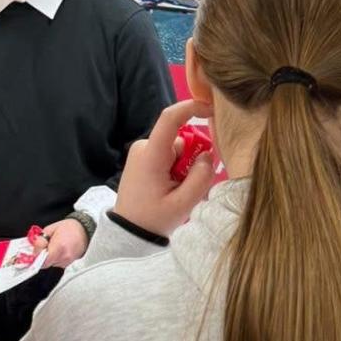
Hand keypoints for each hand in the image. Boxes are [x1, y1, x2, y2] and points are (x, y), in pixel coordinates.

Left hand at [34, 218, 89, 270]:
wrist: (84, 229)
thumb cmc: (69, 227)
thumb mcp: (50, 229)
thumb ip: (40, 240)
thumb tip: (34, 250)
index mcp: (59, 247)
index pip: (42, 261)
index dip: (36, 257)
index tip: (35, 251)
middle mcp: (64, 256)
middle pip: (46, 263)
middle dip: (42, 256)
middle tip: (44, 246)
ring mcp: (68, 261)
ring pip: (51, 264)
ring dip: (49, 257)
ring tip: (54, 246)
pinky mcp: (70, 262)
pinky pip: (57, 263)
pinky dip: (55, 257)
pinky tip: (59, 249)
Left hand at [114, 98, 216, 238]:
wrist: (128, 233)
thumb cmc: (153, 219)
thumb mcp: (183, 204)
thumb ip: (201, 177)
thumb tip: (207, 156)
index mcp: (151, 155)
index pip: (170, 118)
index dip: (192, 107)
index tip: (212, 109)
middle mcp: (143, 147)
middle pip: (180, 140)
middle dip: (191, 159)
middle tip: (188, 186)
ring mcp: (141, 153)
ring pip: (176, 150)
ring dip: (183, 167)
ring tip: (175, 192)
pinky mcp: (142, 159)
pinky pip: (168, 156)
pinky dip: (176, 169)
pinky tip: (169, 189)